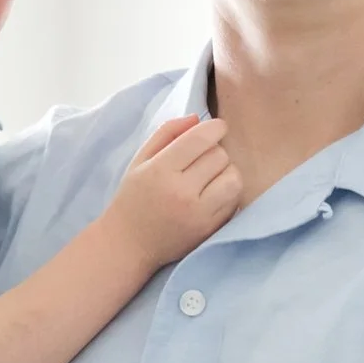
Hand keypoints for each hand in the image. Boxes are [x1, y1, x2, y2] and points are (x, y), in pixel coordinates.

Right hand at [103, 116, 241, 269]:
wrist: (129, 244)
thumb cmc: (133, 198)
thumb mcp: (140, 160)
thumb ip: (167, 133)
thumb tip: (198, 118)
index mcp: (161, 171)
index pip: (201, 139)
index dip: (215, 127)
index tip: (216, 128)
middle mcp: (182, 192)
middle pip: (220, 156)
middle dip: (215, 150)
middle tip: (202, 158)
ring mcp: (199, 214)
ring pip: (233, 178)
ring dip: (226, 171)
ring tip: (210, 176)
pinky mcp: (210, 229)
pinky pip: (235, 201)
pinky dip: (228, 193)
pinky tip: (212, 194)